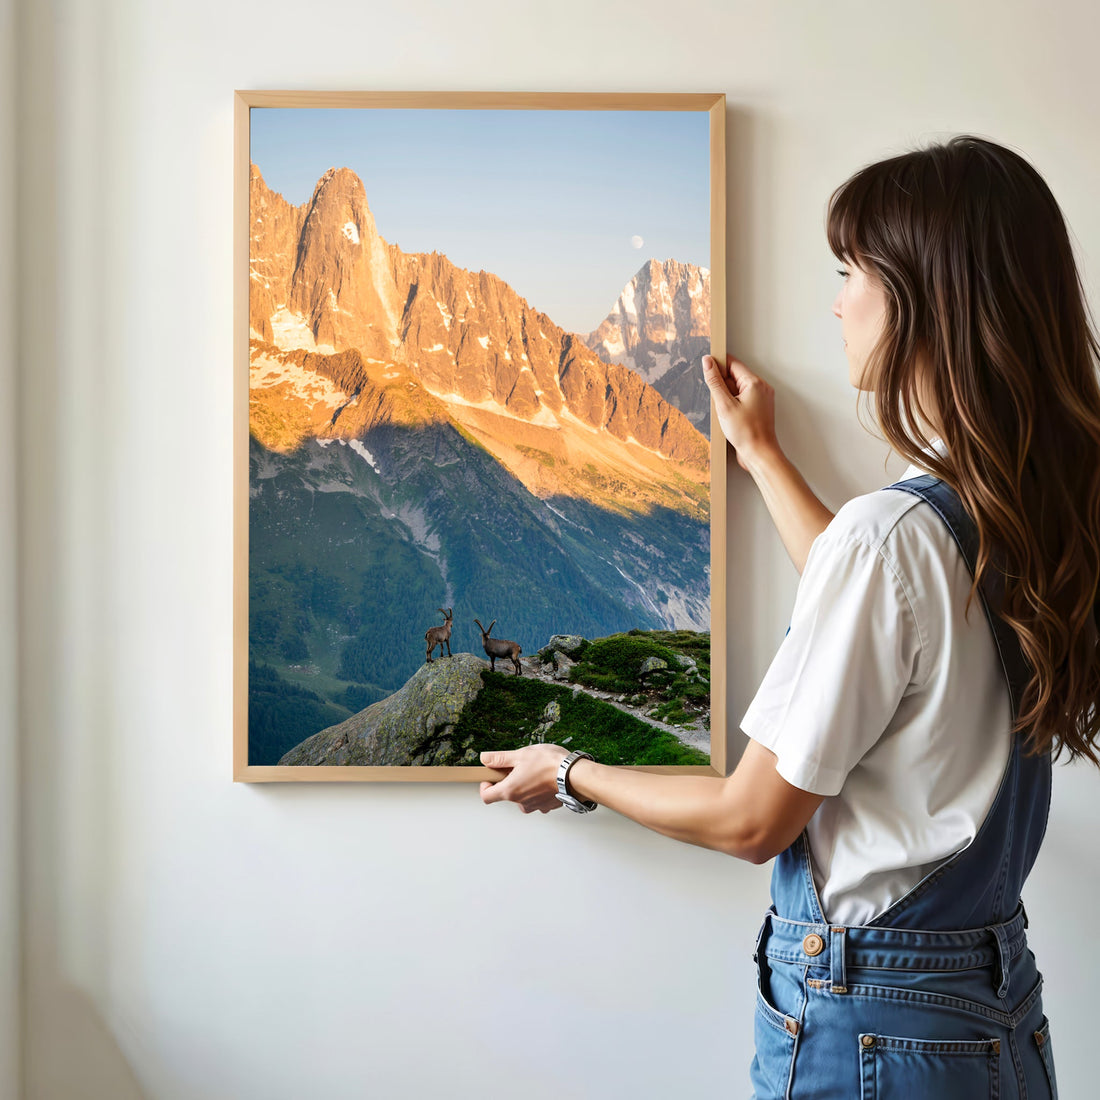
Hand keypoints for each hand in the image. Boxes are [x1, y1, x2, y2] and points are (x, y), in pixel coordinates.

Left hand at [479, 745, 568, 813]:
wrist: (575, 775)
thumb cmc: (550, 764)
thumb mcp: (520, 754)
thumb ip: (499, 758)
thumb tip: (485, 758)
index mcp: (510, 790)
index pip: (487, 796)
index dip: (485, 786)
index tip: (490, 777)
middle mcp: (521, 802)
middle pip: (506, 795)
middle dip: (509, 781)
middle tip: (518, 767)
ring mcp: (535, 806)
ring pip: (523, 797)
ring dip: (524, 786)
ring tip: (535, 770)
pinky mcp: (548, 805)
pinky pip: (537, 798)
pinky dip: (538, 790)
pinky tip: (545, 778)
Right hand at [702, 354, 779, 471]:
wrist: (759, 454)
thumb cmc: (746, 432)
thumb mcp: (724, 405)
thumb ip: (715, 381)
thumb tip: (708, 362)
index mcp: (755, 383)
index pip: (733, 363)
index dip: (718, 365)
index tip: (706, 369)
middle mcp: (761, 388)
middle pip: (735, 376)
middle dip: (722, 385)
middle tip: (718, 402)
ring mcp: (761, 398)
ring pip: (738, 388)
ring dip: (727, 397)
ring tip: (726, 412)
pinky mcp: (758, 408)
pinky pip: (742, 399)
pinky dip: (733, 404)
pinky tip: (730, 417)